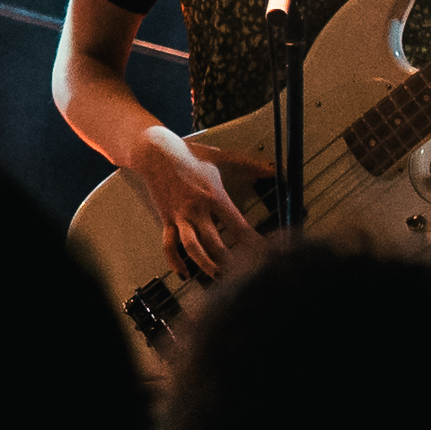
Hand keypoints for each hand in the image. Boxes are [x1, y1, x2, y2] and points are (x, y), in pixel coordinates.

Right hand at [133, 124, 270, 284]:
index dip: (254, 243)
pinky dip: (175, 261)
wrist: (156, 152)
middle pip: (215, 243)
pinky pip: (169, 245)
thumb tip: (274, 168)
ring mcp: (180, 217)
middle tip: (243, 273)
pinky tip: (184, 273)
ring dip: (205, 264)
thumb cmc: (191, 154)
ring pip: (191, 247)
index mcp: (214, 197)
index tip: (266, 254)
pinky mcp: (167, 220)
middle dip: (229, 261)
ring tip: (217, 277)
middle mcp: (197, 210)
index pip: (239, 226)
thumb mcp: (224, 158)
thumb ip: (252, 165)